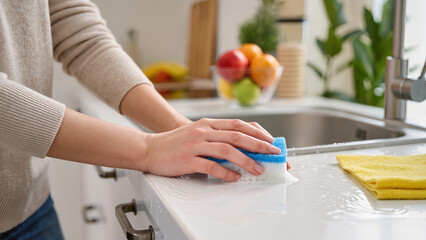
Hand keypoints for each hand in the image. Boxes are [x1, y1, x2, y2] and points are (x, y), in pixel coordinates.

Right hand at [142, 118, 281, 180]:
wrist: (150, 148)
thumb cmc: (176, 143)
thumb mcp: (198, 132)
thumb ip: (217, 136)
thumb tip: (243, 145)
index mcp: (208, 124)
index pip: (238, 125)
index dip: (257, 132)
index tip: (271, 141)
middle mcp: (203, 131)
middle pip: (237, 136)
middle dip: (259, 145)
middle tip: (273, 154)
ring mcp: (195, 145)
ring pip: (227, 150)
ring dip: (245, 160)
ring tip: (258, 169)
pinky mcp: (188, 159)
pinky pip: (210, 166)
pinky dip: (225, 172)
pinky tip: (234, 177)